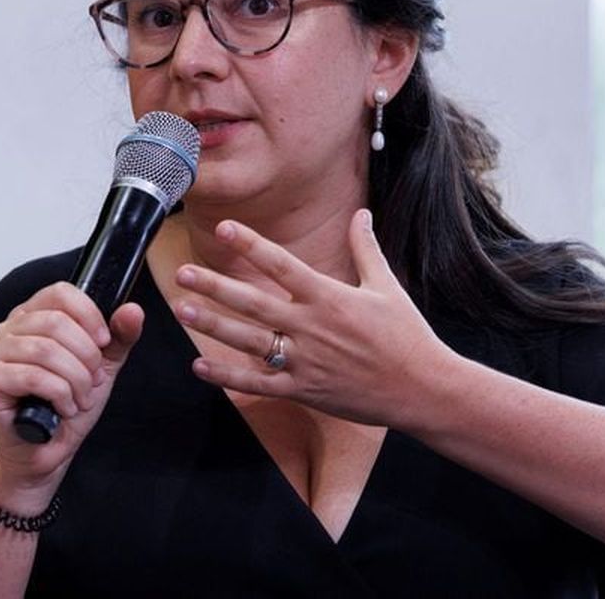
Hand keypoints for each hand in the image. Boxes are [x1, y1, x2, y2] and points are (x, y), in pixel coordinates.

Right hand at [0, 282, 142, 504]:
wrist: (47, 451)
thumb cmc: (68, 406)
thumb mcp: (102, 366)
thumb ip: (119, 337)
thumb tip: (132, 310)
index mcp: (33, 316)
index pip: (61, 293)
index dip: (89, 316)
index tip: (104, 342)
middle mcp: (8, 328)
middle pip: (57, 322)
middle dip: (87, 357)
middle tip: (92, 381)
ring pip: (46, 350)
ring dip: (75, 379)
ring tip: (80, 398)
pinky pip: (33, 376)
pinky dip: (59, 395)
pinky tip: (63, 408)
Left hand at [174, 209, 451, 426]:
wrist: (421, 389)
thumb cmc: (406, 335)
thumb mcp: (387, 286)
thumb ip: (365, 249)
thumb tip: (361, 214)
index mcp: (329, 297)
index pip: (281, 264)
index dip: (251, 245)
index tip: (224, 228)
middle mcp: (310, 326)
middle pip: (253, 302)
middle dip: (215, 286)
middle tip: (183, 273)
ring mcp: (304, 360)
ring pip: (248, 340)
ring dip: (213, 324)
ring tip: (183, 309)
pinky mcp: (303, 389)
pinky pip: (258, 382)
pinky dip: (227, 376)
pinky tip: (199, 365)